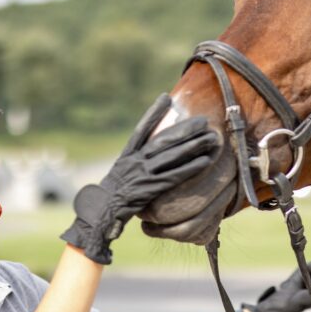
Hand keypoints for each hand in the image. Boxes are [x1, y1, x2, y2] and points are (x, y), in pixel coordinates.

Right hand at [61, 94, 217, 263]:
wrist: (99, 213)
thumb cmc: (110, 198)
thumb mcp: (120, 177)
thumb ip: (133, 166)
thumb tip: (148, 158)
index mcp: (126, 156)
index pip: (141, 129)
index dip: (153, 113)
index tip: (165, 98)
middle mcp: (135, 161)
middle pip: (164, 139)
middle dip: (185, 129)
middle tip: (203, 121)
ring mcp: (142, 173)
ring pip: (172, 155)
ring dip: (193, 146)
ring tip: (211, 138)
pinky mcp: (150, 188)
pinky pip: (174, 176)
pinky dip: (190, 167)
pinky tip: (205, 162)